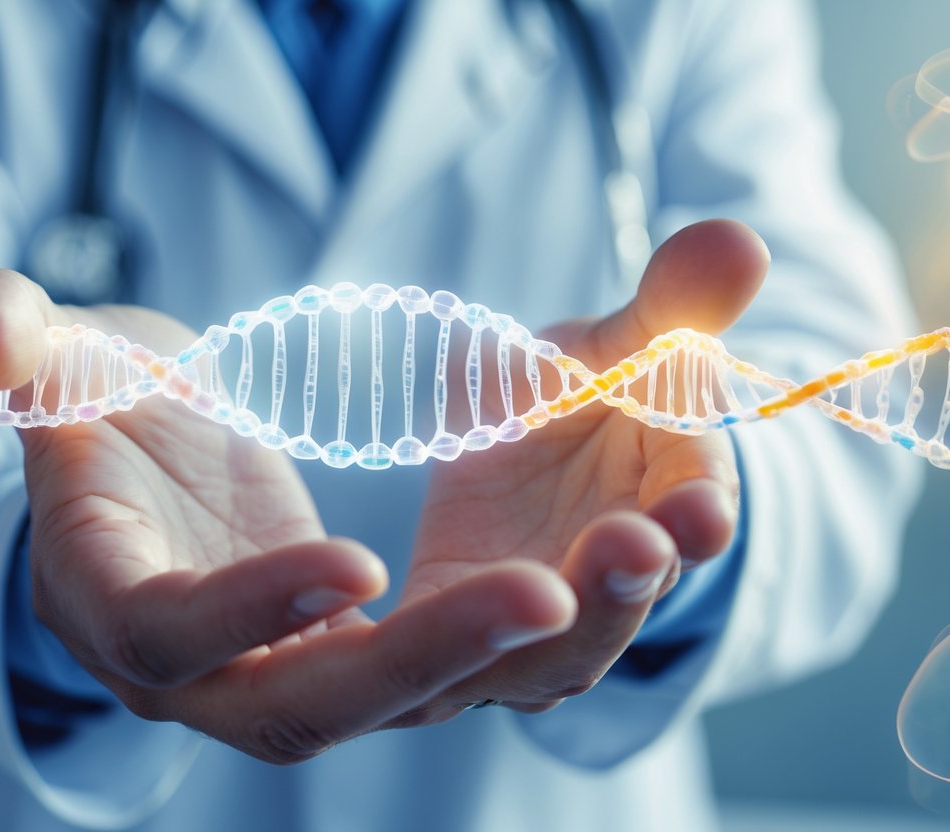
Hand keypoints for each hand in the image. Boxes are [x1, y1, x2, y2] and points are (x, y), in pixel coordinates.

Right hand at [0, 270, 577, 762]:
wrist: (149, 464)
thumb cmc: (99, 412)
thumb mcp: (60, 363)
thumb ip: (13, 344)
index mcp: (113, 601)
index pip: (171, 636)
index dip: (250, 610)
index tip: (349, 560)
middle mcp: (203, 671)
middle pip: (309, 704)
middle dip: (421, 660)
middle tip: (542, 594)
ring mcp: (286, 670)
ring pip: (397, 699)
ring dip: (502, 652)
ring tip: (612, 574)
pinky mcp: (353, 649)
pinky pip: (442, 660)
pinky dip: (520, 625)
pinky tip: (604, 567)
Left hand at [403, 220, 768, 716]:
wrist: (523, 450)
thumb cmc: (586, 394)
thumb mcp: (616, 344)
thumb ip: (670, 306)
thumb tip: (737, 240)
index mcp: (673, 501)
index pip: (698, 516)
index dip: (699, 514)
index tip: (698, 508)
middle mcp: (620, 580)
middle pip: (629, 597)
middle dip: (630, 577)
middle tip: (632, 544)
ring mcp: (550, 624)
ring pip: (558, 647)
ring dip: (555, 622)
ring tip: (542, 593)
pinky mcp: (472, 637)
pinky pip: (460, 656)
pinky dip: (452, 642)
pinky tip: (425, 622)